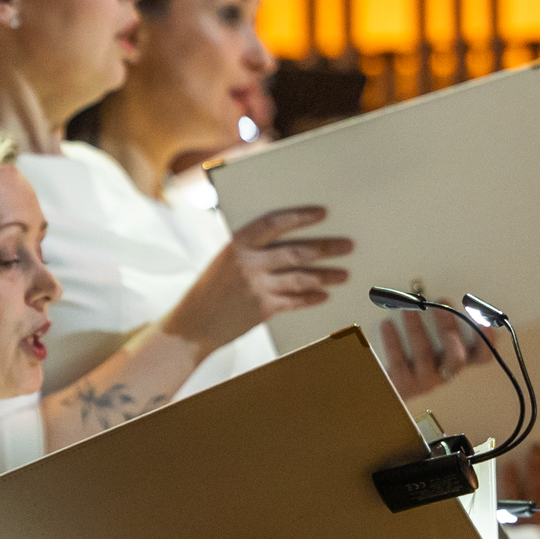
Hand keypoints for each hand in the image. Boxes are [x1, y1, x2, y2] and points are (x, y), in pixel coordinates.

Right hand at [162, 207, 350, 352]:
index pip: (275, 223)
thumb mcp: (225, 261)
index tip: (322, 213)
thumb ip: (251, 250)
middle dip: (326, 248)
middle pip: (296, 251)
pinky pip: (295, 301)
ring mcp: (257, 287)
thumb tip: (288, 241)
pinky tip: (324, 295)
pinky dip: (312, 298)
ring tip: (344, 274)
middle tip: (347, 245)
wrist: (193, 325)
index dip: (300, 217)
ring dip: (327, 275)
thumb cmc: (210, 291)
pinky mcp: (263, 309)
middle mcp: (249, 263)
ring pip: (301, 277)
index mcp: (238, 244)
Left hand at [375, 305, 495, 399]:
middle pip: (455, 357)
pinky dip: (393, 341)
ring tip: (408, 309)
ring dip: (417, 328)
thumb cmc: (413, 358)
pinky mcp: (403, 385)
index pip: (482, 356)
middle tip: (440, 305)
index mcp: (456, 360)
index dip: (486, 339)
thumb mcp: (431, 340)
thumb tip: (438, 298)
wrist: (390, 387)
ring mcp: (425, 381)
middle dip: (449, 328)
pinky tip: (387, 325)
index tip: (481, 317)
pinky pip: (398, 362)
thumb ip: (440, 322)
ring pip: (424, 355)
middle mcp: (444, 372)